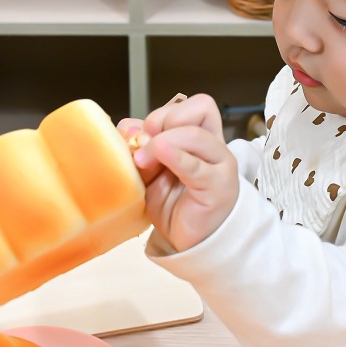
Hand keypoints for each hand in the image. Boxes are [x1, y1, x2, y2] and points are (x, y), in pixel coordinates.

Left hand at [119, 95, 238, 251]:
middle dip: (165, 120)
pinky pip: (197, 167)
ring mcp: (220, 166)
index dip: (165, 112)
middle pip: (201, 107)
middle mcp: (215, 147)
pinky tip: (160, 154)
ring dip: (163, 142)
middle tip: (144, 145)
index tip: (143, 134)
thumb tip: (125, 125)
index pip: (195, 105)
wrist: (189, 242)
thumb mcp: (151, 172)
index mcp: (202, 138)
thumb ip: (141, 146)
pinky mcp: (218, 188)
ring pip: (196, 135)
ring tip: (143, 162)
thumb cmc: (174, 205)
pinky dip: (176, 157)